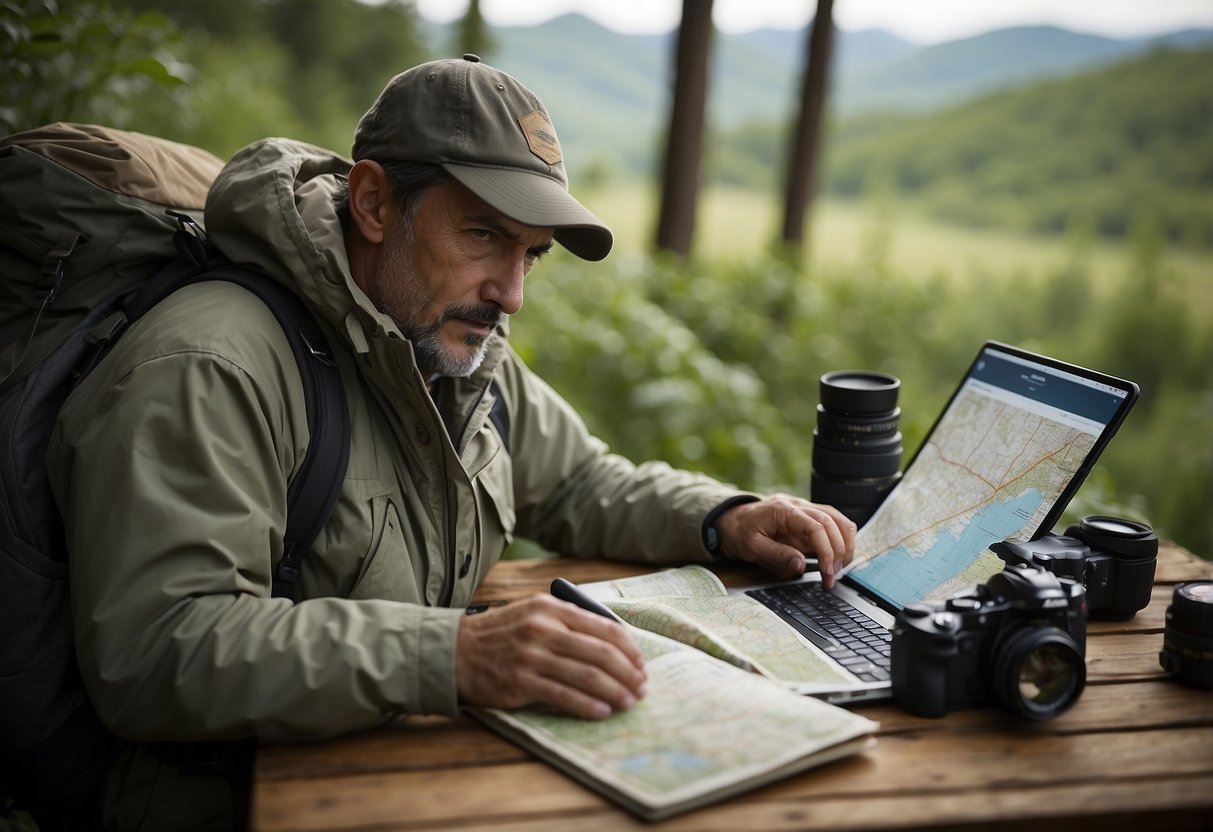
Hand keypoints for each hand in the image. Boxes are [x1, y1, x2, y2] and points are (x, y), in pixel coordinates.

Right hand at [455, 594, 647, 719]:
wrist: (454, 651)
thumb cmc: (501, 634)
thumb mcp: (533, 612)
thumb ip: (568, 621)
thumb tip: (613, 642)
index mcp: (551, 608)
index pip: (605, 627)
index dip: (630, 649)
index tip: (642, 664)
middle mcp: (543, 629)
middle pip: (601, 653)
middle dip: (628, 673)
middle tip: (642, 688)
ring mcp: (531, 657)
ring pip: (587, 676)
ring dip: (614, 692)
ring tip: (629, 703)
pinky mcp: (520, 683)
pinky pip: (563, 696)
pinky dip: (587, 705)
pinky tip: (602, 712)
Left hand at [713, 494, 856, 588]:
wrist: (734, 520)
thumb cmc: (741, 532)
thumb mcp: (751, 546)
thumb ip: (776, 555)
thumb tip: (800, 565)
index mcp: (784, 511)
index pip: (816, 525)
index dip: (827, 549)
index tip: (827, 570)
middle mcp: (799, 506)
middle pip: (832, 521)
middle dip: (839, 551)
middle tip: (832, 576)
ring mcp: (807, 511)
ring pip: (839, 520)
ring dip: (846, 544)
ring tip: (838, 569)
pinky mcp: (811, 519)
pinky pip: (835, 524)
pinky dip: (843, 540)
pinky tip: (839, 558)